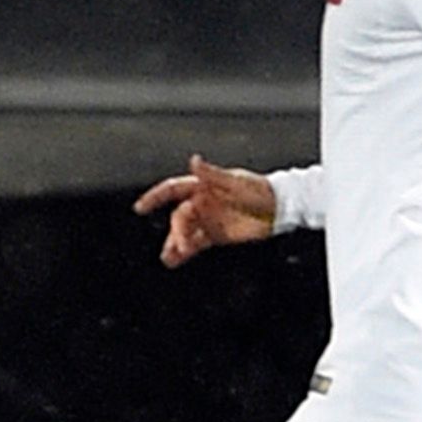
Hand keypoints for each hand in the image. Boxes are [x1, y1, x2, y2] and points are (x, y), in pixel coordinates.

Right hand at [133, 154, 276, 267]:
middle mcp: (202, 202)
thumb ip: (213, 174)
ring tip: (168, 257)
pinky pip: (195, 244)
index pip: (173, 189)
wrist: (280, 209)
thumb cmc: (260, 190)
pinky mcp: (215, 236)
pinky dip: (184, 252)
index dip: (155, 197)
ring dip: (174, 244)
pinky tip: (175, 260)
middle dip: (177, 231)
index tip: (141, 207)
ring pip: (184, 233)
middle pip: (179, 217)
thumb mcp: (237, 182)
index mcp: (203, 186)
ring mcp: (208, 220)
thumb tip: (194, 161)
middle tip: (180, 244)